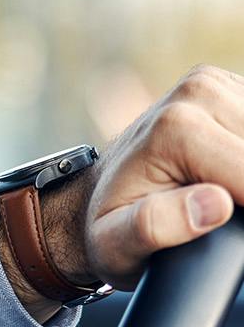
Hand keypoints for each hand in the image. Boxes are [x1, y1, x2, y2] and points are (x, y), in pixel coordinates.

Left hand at [13, 66, 242, 315]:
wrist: (96, 193)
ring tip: (219, 191)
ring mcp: (213, 84)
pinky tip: (227, 168)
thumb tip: (216, 204)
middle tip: (218, 211)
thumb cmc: (109, 224)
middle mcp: (197, 92)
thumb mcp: (118, 242)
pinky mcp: (226, 86)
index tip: (231, 231)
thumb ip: (158, 225)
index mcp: (177, 127)